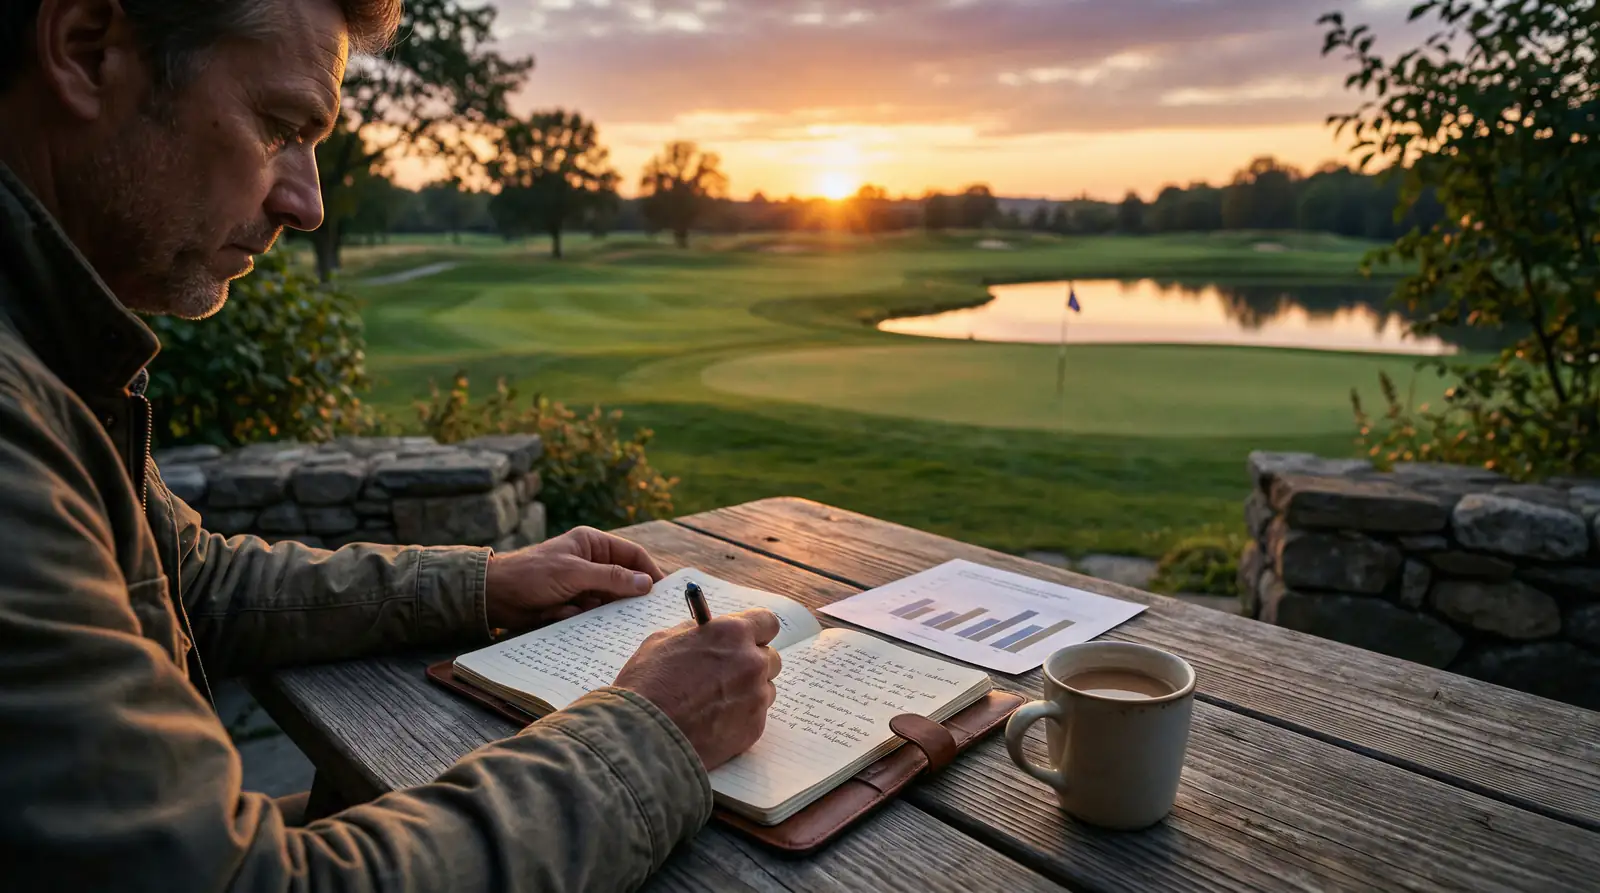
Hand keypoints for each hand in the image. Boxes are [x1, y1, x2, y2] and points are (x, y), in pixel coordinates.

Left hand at [484, 527, 664, 630]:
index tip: (664, 591)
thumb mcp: (574, 573)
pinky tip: (567, 616)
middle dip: (628, 596)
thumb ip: (611, 578)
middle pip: (624, 580)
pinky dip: (585, 619)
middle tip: (644, 614)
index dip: (649, 571)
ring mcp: (582, 585)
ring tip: (595, 615)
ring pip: (609, 600)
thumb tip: (646, 584)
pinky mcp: (572, 605)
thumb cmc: (531, 575)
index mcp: (592, 544)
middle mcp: (590, 562)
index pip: (632, 555)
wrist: (494, 596)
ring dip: (603, 610)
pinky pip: (592, 614)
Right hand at [613, 609, 782, 770]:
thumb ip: (696, 632)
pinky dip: (740, 718)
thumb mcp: (664, 640)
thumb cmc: (647, 684)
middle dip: (752, 664)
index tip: (746, 639)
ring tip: (715, 702)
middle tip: (728, 674)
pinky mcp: (755, 727)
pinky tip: (713, 722)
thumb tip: (708, 630)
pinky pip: (756, 716)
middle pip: (770, 658)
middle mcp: (751, 662)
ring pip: (766, 689)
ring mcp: (756, 696)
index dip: (756, 632)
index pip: (767, 623)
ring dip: (749, 692)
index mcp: (732, 633)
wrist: (644, 734)